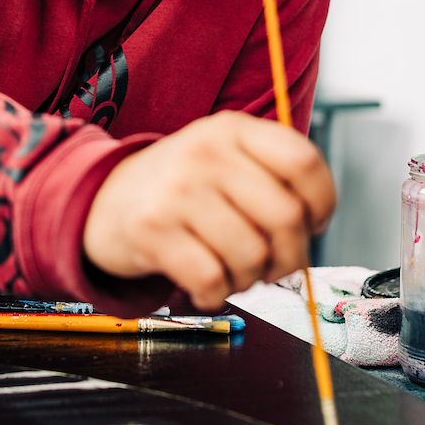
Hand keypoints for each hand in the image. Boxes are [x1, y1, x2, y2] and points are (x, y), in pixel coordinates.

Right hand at [83, 110, 334, 311]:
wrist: (102, 199)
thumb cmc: (178, 187)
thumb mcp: (224, 158)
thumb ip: (272, 179)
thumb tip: (313, 228)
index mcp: (233, 130)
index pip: (303, 161)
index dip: (321, 203)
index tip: (312, 224)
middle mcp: (205, 152)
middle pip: (286, 216)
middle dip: (290, 257)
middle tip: (275, 265)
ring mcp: (177, 189)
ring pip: (252, 255)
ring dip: (250, 279)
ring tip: (231, 271)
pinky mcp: (151, 229)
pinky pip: (211, 279)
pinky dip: (215, 294)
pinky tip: (204, 285)